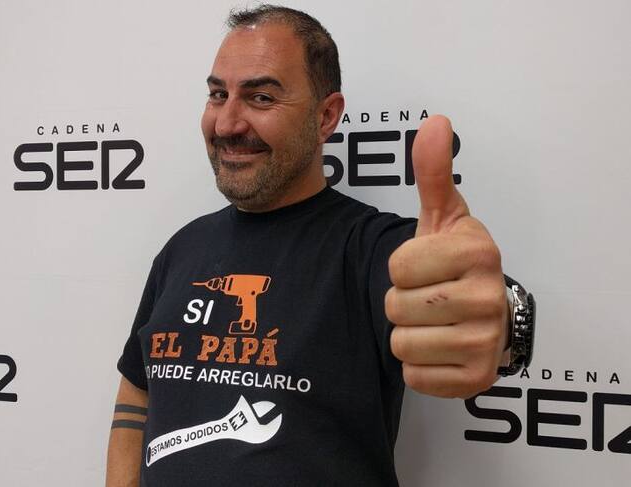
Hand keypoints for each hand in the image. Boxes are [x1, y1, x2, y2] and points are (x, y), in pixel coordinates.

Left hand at [386, 115, 507, 398]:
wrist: (480, 309)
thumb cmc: (453, 261)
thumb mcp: (444, 215)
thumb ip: (433, 173)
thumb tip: (435, 123)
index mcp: (478, 251)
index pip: (397, 266)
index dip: (401, 267)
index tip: (425, 266)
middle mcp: (489, 298)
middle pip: (396, 306)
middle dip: (401, 302)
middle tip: (427, 296)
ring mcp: (486, 342)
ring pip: (401, 343)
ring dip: (408, 332)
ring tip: (433, 321)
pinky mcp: (476, 380)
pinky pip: (414, 376)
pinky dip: (418, 365)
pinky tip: (439, 347)